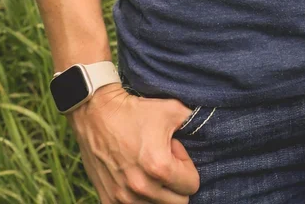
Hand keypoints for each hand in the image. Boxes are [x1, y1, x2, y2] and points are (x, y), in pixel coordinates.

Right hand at [68, 84, 200, 201]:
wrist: (95, 113)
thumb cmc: (134, 111)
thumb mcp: (171, 110)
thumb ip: (193, 123)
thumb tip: (209, 133)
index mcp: (160, 168)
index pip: (192, 185)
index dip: (187, 166)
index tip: (175, 150)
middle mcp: (142, 188)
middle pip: (178, 203)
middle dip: (176, 183)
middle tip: (164, 161)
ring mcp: (123, 198)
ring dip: (159, 192)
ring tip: (149, 168)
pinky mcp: (108, 200)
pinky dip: (139, 199)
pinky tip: (135, 177)